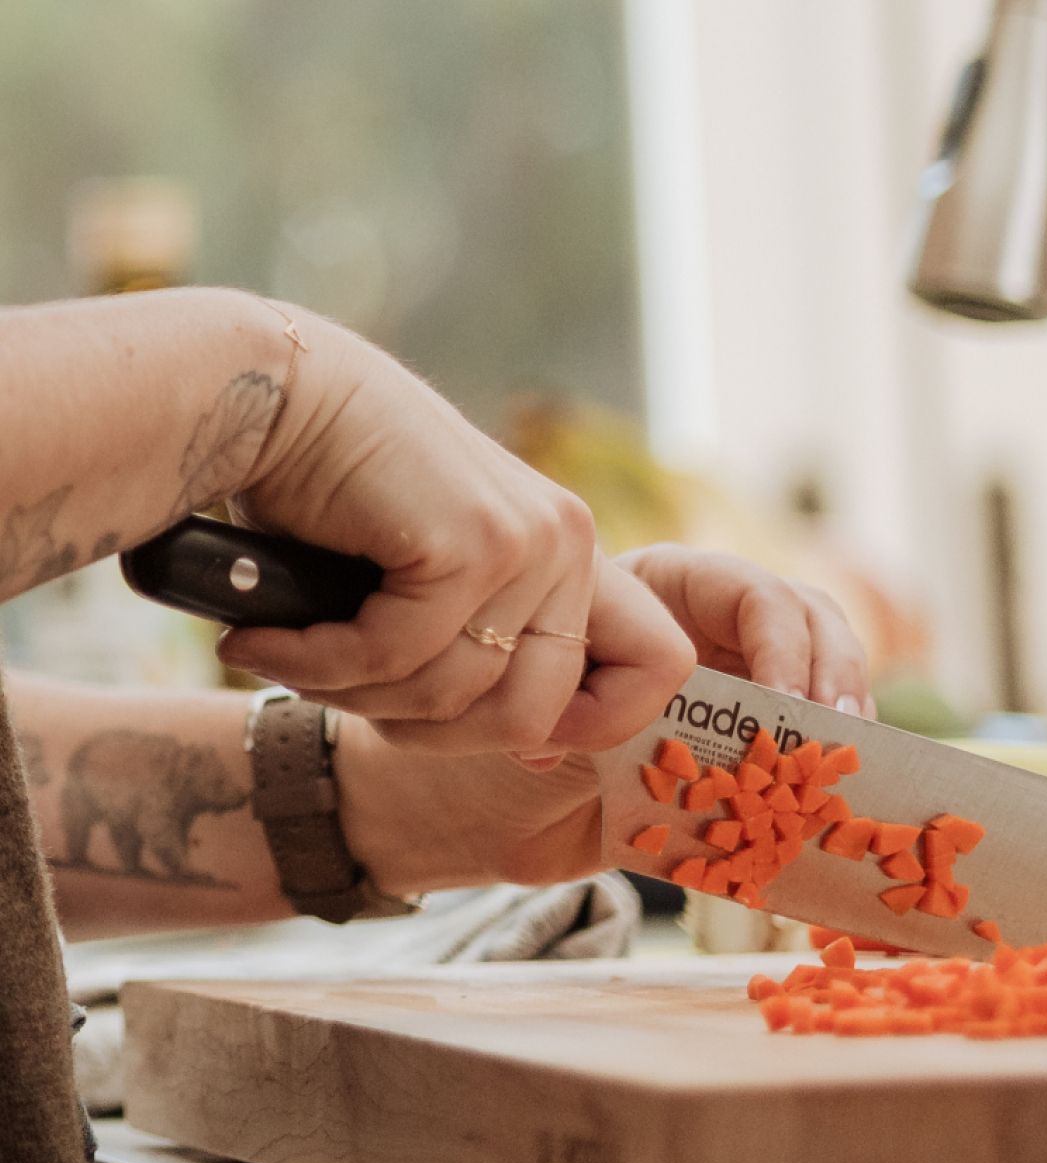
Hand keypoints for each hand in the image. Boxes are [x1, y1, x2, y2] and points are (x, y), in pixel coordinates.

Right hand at [216, 303, 694, 754]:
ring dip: (356, 698)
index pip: (653, 670)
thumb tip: (542, 755)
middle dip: (428, 735)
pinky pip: (397, 659)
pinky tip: (264, 643)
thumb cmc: (338, 506)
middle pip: (531, 716)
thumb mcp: (437, 594)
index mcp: (574, 559)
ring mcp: (531, 540)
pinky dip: (318, 666)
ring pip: (454, 696)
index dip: (587, 726)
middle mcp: (571, 545)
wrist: (276, 397)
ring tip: (291, 658)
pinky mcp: (472, 540)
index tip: (482, 729)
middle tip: (348, 701)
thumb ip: (489, 662)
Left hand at [338, 547, 874, 889]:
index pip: (745, 593)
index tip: (770, 706)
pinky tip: (820, 804)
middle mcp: (703, 635)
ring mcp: (726, 697)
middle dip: (827, 672)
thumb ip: (603, 713)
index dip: (773, 645)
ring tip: (837, 767)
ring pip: (813, 685)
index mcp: (655, 595)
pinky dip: (814, 779)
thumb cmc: (483, 736)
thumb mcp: (535, 709)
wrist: (457, 813)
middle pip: (804, 624)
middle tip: (828, 731)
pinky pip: (788, 760)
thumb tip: (683, 720)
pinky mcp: (729, 764)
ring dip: (836, 724)